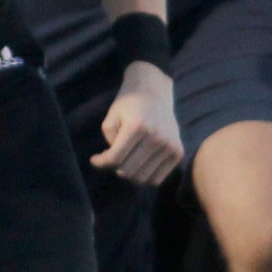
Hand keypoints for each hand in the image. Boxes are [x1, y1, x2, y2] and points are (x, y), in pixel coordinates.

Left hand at [91, 61, 182, 184]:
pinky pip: (157, 179)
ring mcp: (169, 146)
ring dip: (129, 174)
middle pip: (128, 170)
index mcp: (137, 127)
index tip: (94, 160)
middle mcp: (156, 137)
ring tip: (125, 162)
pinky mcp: (178, 152)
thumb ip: (109, 140)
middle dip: (114, 168)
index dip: (101, 162)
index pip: (115, 158)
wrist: (155, 92)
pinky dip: (144, 177)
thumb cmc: (129, 105)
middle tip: (111, 159)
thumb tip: (114, 164)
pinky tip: (138, 165)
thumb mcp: (111, 117)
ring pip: (142, 178)